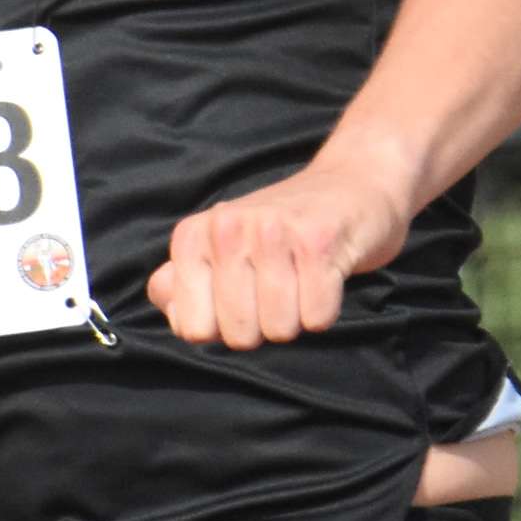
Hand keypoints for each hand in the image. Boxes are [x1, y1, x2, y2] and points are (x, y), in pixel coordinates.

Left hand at [148, 160, 417, 349]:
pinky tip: (325, 275)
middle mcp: (226, 227)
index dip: (223, 328)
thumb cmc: (279, 231)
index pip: (193, 329)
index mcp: (193, 236)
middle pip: (239, 335)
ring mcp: (272, 232)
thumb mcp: (218, 250)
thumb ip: (180, 284)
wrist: (352, 186)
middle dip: (263, 326)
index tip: (241, 298)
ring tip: (301, 279)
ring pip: (279, 330)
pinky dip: (326, 309)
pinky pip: (317, 319)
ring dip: (297, 317)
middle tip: (277, 287)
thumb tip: (169, 308)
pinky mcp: (319, 241)